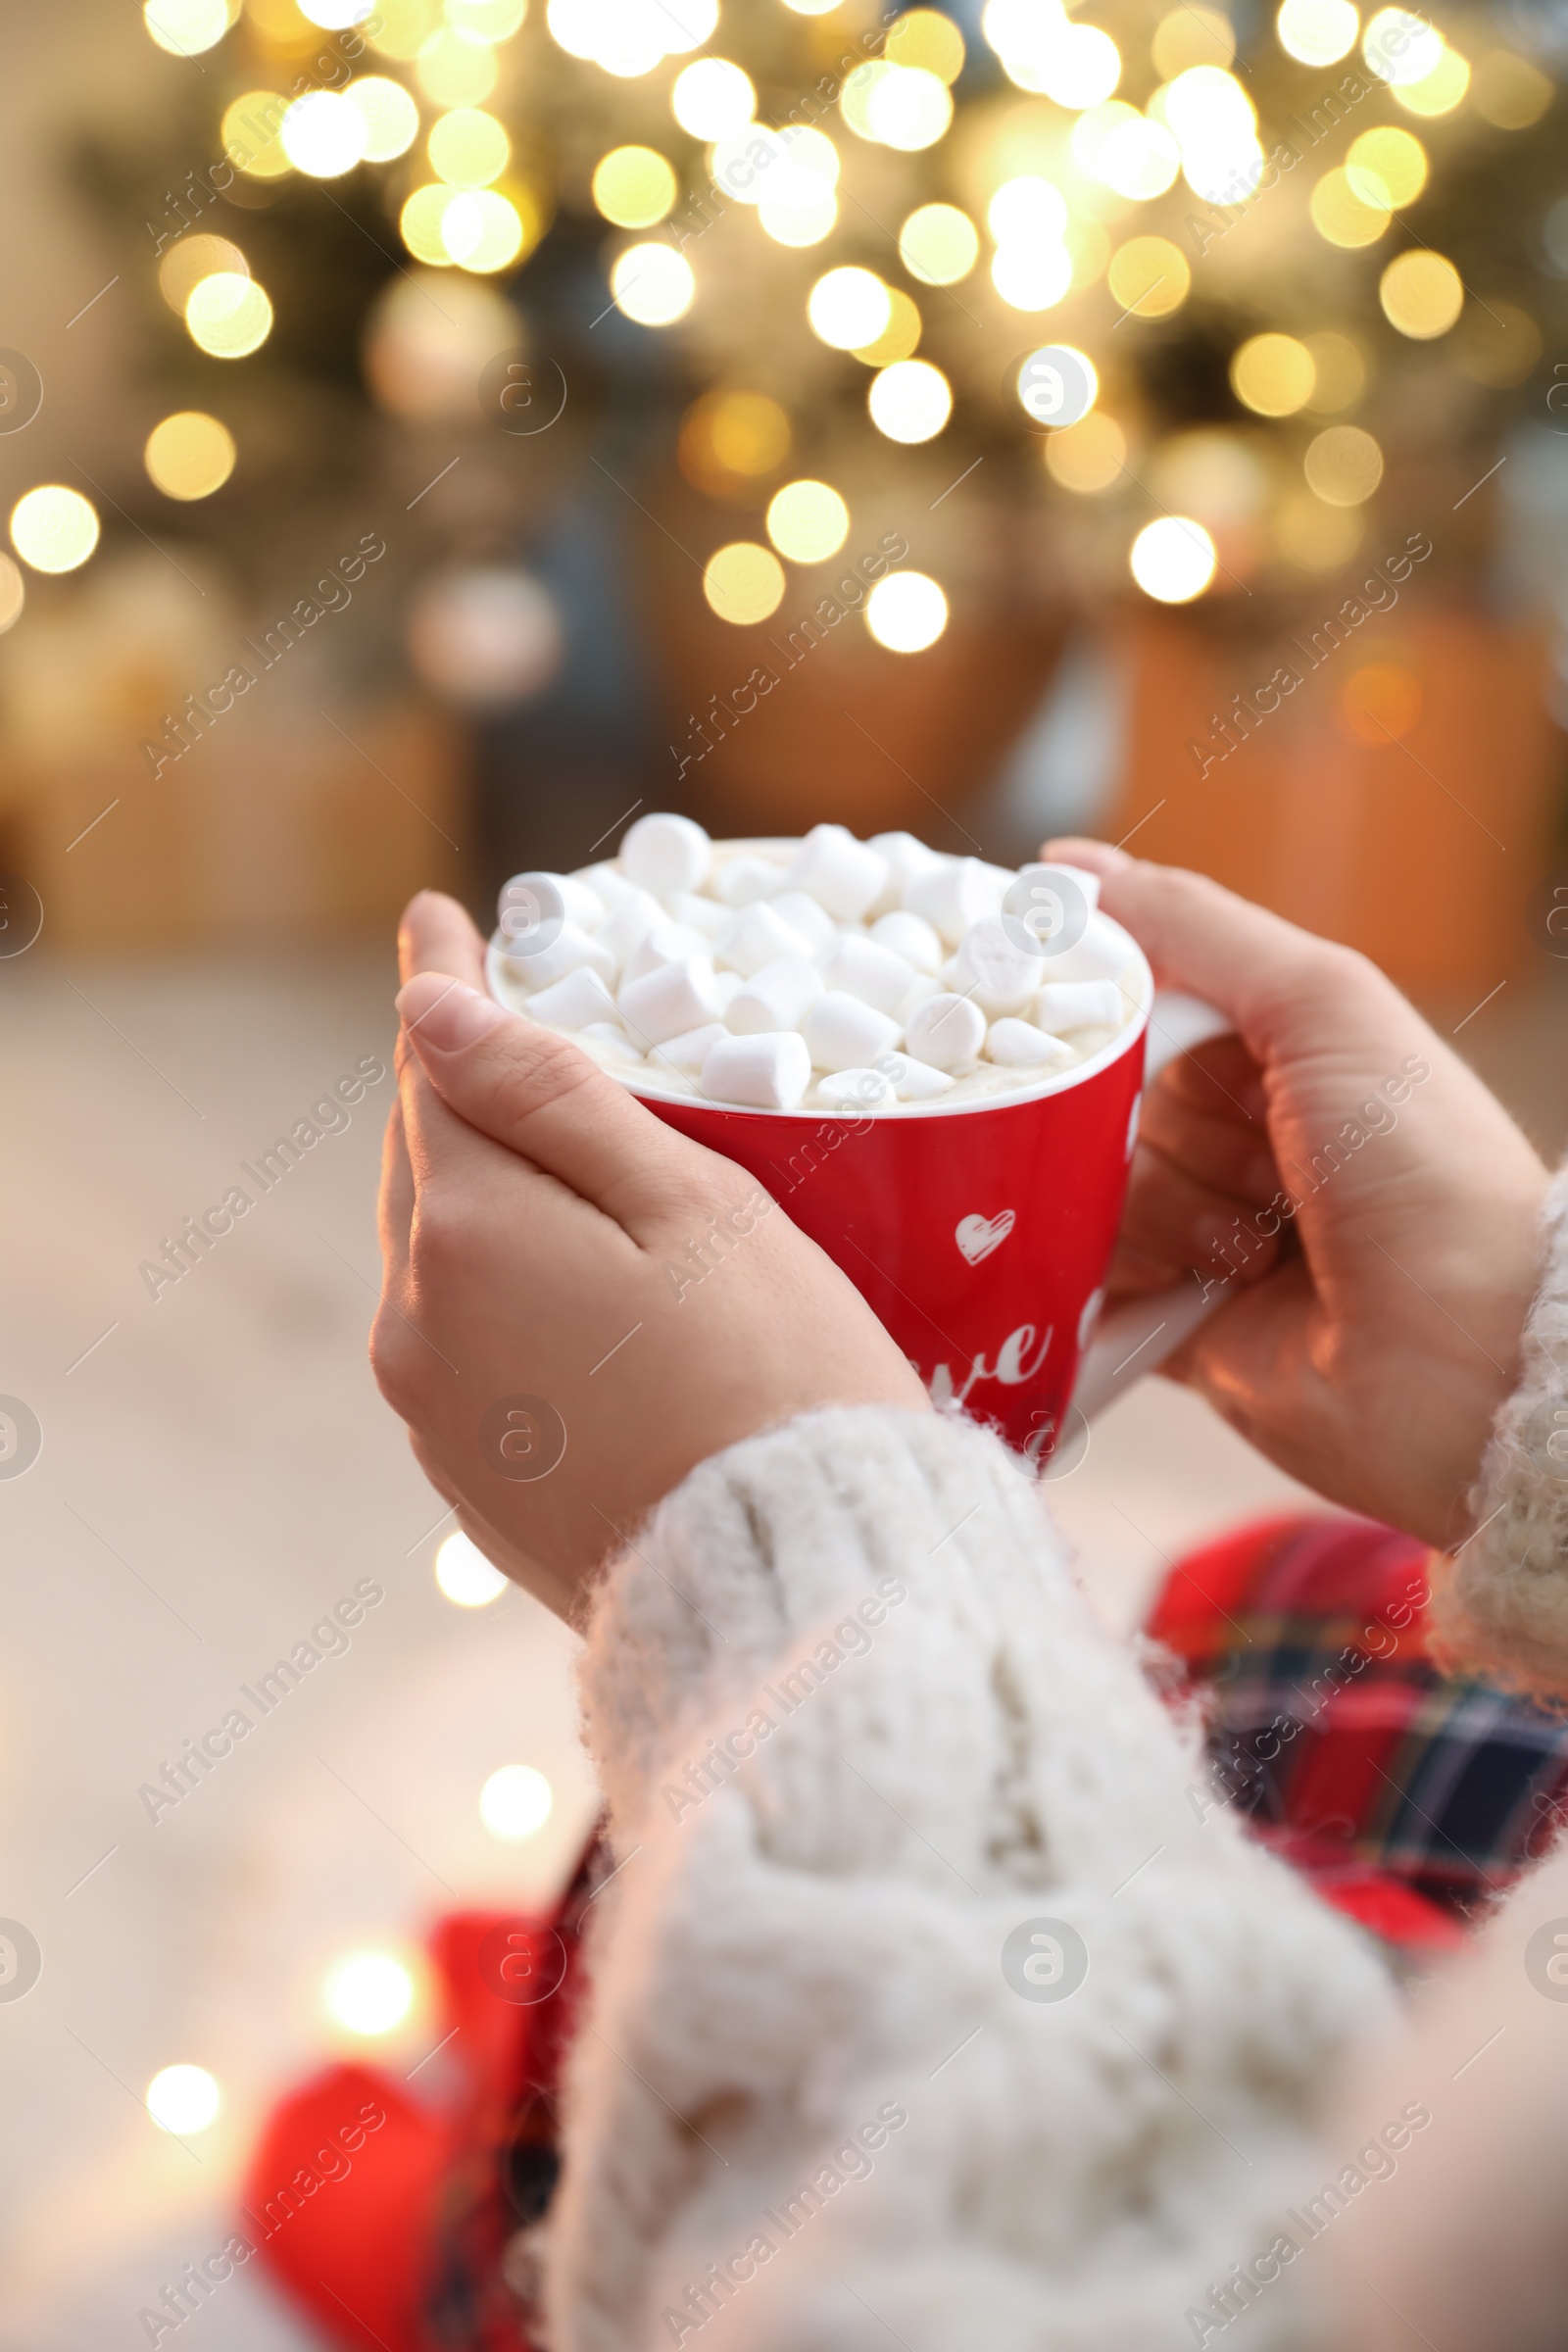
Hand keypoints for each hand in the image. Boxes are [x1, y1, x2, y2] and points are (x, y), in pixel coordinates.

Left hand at [373, 892, 926, 1619]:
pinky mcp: (471, 1478)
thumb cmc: (777, 1373)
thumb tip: (429, 1014)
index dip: (441, 982)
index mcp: (469, 1230)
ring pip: (440, 1255)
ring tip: (553, 1155)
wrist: (796, 1581)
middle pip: (428, 1162)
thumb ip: (548, 1096)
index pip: (434, 1067)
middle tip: (512, 1023)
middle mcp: (419, 1321)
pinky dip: (500, 1290)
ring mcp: (437, 1411)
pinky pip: (462, 1343)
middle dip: (462, 1089)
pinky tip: (570, 1290)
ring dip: (483, 1194)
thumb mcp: (691, 1204)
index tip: (437, 917)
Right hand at [1046, 840, 1548, 1548]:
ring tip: (1254, 1248)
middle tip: (1259, 1159)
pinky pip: (1086, 1280)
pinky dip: (1121, 1282)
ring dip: (1164, 1213)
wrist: (1464, 1358)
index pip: (1136, 998)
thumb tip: (1065, 869)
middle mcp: (1234, 1134)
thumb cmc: (1424, 1169)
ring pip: (1093, 1189)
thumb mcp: (1322, 1005)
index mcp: (1273, 1048)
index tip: (1066, 1010)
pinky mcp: (1169, 1318)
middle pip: (1107, 1098)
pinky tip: (1193, 1291)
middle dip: (1163, 1126)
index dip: (1098, 1005)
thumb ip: (1192, 927)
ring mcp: (1199, 1229)